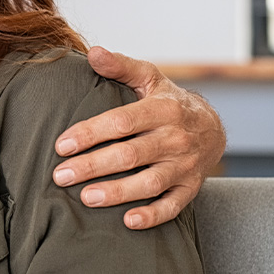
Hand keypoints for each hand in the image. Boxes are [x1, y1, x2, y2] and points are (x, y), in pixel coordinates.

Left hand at [54, 45, 225, 229]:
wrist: (213, 128)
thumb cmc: (168, 102)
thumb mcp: (149, 78)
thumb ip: (120, 67)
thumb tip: (92, 52)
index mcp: (162, 109)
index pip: (121, 122)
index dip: (90, 133)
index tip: (61, 145)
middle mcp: (175, 138)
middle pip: (130, 154)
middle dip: (93, 166)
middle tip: (60, 176)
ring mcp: (185, 165)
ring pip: (150, 182)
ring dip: (118, 192)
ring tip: (85, 198)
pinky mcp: (190, 188)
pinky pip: (173, 205)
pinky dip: (153, 215)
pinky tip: (128, 222)